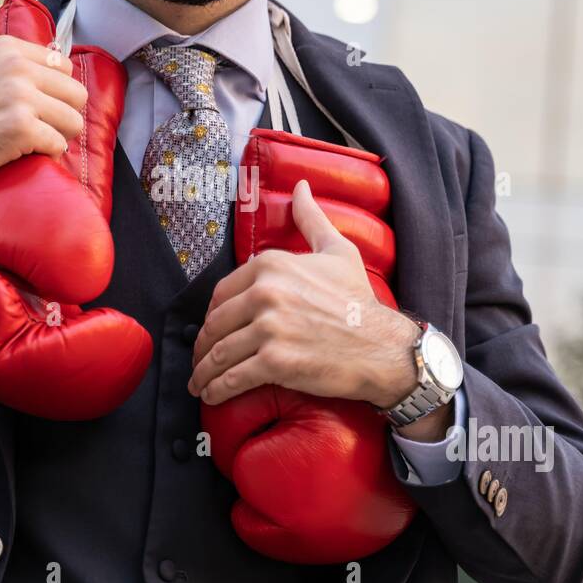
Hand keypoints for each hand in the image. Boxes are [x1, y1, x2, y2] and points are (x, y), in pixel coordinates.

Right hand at [0, 20, 87, 217]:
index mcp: (6, 49)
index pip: (63, 66)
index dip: (56, 92)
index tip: (41, 107)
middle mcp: (17, 68)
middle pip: (76, 93)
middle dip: (64, 115)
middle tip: (45, 131)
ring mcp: (21, 98)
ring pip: (74, 121)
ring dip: (60, 137)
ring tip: (38, 145)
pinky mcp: (22, 129)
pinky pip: (58, 145)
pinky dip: (48, 156)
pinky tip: (30, 157)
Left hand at [188, 178, 420, 407]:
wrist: (383, 347)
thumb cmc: (360, 301)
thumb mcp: (337, 251)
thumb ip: (311, 218)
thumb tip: (300, 188)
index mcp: (271, 265)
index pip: (222, 293)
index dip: (214, 315)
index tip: (213, 330)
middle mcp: (266, 293)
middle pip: (215, 324)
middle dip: (203, 346)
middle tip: (201, 360)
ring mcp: (269, 328)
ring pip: (219, 353)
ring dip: (204, 372)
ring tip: (200, 382)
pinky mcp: (274, 362)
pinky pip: (232, 378)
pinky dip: (216, 389)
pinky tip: (211, 395)